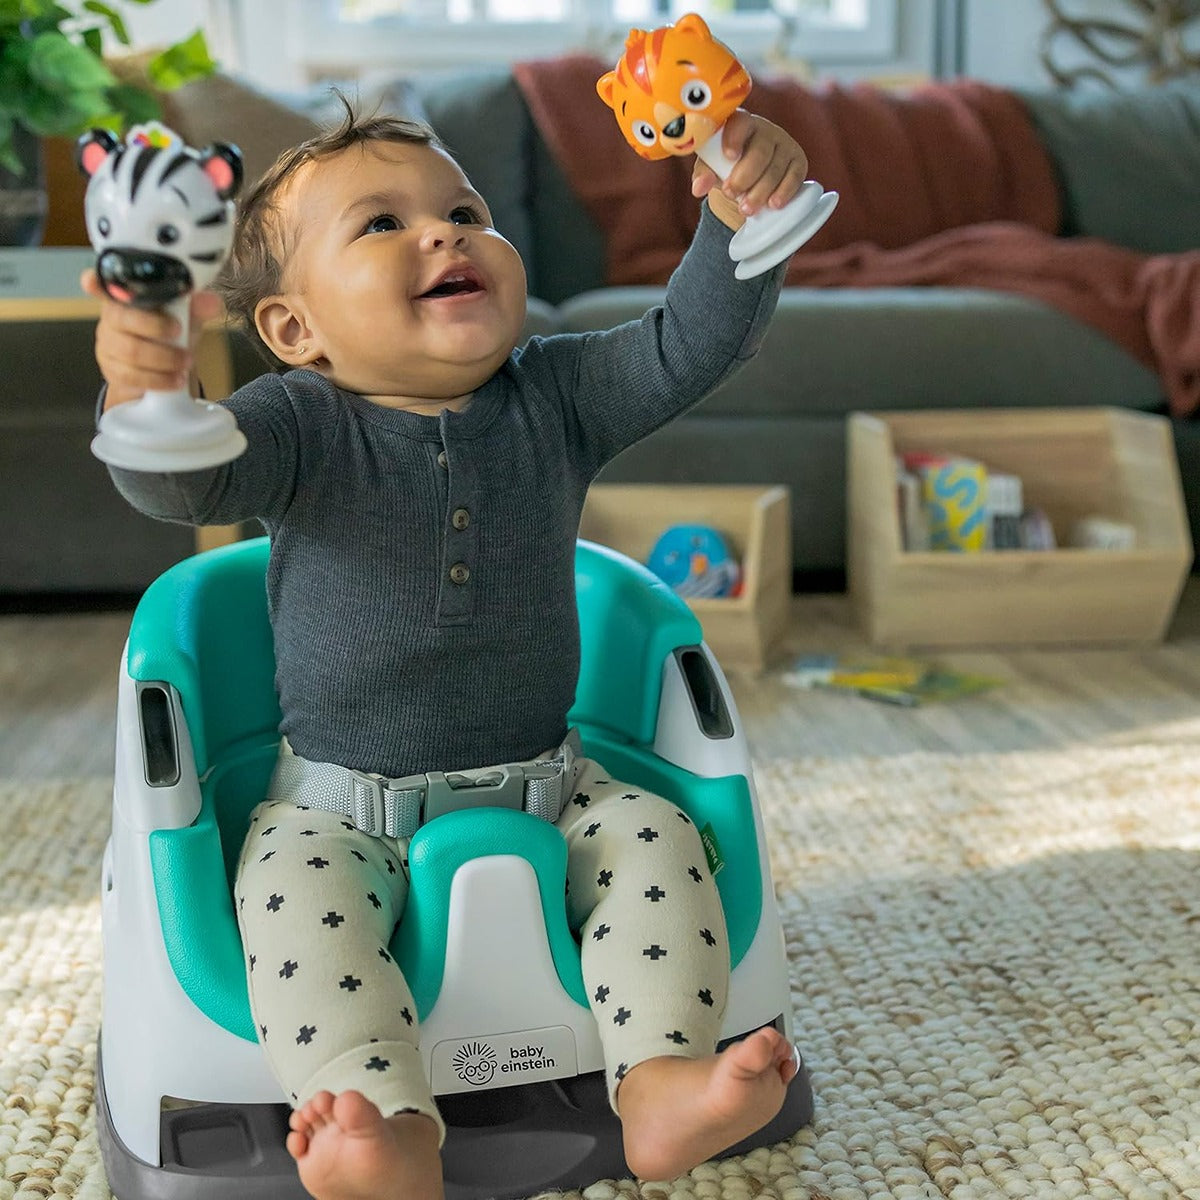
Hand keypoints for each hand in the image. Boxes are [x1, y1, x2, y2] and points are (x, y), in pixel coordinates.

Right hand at [82, 269, 222, 409]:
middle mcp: (111, 317)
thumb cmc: (172, 333)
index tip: (91, 281)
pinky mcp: (113, 369)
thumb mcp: (188, 317)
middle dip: (156, 327)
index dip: (95, 283)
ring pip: (130, 351)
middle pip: (123, 319)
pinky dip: (158, 379)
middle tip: (180, 333)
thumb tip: (213, 303)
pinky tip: (175, 379)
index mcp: (126, 295)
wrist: (166, 369)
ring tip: (185, 362)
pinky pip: (131, 376)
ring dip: (163, 358)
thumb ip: (197, 307)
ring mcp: (109, 344)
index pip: (104, 285)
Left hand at [691, 110, 809, 227]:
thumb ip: (704, 173)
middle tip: (732, 194)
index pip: (740, 123)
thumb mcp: (713, 166)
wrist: (752, 174)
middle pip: (760, 151)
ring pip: (776, 168)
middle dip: (745, 176)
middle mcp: (766, 130)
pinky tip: (774, 204)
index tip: (729, 156)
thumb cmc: (728, 165)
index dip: (735, 138)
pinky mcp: (798, 161)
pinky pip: (795, 176)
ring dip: (761, 191)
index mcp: (742, 124)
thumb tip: (698, 187)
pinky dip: (784, 191)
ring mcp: (784, 144)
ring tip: (747, 209)